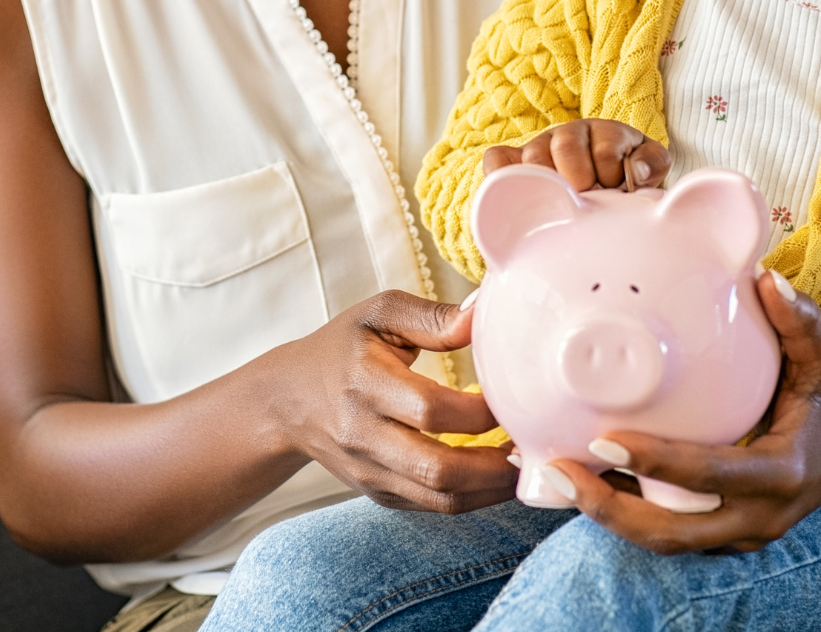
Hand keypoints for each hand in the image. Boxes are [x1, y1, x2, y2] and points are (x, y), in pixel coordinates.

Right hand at [280, 290, 515, 514]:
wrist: (288, 400)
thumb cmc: (342, 347)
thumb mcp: (379, 314)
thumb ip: (432, 316)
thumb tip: (483, 313)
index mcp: (364, 384)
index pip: (430, 409)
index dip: (479, 411)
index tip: (513, 397)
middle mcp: (363, 435)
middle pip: (436, 467)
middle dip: (494, 463)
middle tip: (532, 444)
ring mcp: (370, 471)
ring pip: (439, 498)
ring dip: (491, 488)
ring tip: (524, 464)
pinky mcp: (378, 493)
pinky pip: (432, 507)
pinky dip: (473, 498)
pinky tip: (498, 476)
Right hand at [483, 119, 667, 192]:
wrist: (601, 199)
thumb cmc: (625, 184)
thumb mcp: (648, 170)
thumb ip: (652, 163)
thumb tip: (635, 171)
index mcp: (604, 133)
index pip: (605, 147)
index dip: (612, 176)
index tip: (617, 193)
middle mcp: (568, 135)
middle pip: (565, 147)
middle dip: (580, 181)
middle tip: (588, 201)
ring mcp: (538, 149)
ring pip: (533, 157)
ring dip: (549, 185)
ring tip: (563, 205)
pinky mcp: (513, 164)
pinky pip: (496, 161)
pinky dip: (501, 176)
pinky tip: (520, 196)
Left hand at [549, 270, 820, 553]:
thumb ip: (799, 319)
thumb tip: (767, 280)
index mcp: (782, 474)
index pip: (710, 476)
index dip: (656, 463)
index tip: (604, 439)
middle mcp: (761, 518)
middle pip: (675, 534)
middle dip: (611, 509)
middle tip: (561, 469)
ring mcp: (743, 536)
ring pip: (668, 543)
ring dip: (610, 515)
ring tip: (559, 474)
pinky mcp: (727, 537)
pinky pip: (673, 535)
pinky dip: (629, 514)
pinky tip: (589, 480)